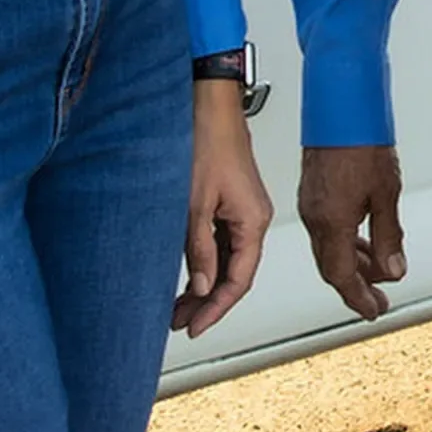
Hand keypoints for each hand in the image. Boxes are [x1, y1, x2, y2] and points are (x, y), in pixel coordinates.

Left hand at [174, 83, 274, 337]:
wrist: (209, 104)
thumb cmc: (208, 142)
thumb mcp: (196, 203)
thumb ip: (200, 249)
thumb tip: (202, 287)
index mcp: (253, 221)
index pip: (239, 280)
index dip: (216, 308)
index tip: (195, 327)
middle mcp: (253, 218)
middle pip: (234, 273)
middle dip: (208, 302)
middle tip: (180, 322)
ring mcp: (243, 210)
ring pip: (226, 260)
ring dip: (204, 284)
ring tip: (178, 306)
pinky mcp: (231, 202)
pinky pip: (221, 242)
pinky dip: (205, 262)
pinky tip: (188, 275)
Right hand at [298, 144, 404, 321]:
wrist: (340, 103)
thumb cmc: (360, 138)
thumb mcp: (386, 192)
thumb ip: (389, 235)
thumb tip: (393, 269)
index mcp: (332, 222)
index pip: (342, 276)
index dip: (358, 298)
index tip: (372, 310)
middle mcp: (316, 216)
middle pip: (332, 266)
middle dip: (357, 285)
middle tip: (377, 297)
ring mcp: (311, 203)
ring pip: (329, 247)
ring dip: (353, 262)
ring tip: (377, 269)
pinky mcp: (313, 191)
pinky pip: (326, 229)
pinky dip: (345, 241)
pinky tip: (363, 237)